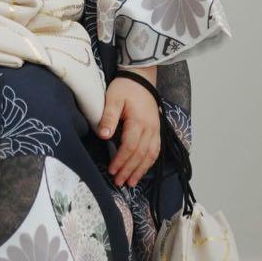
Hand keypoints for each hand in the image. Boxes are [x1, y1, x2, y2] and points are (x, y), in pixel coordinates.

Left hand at [97, 65, 160, 187]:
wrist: (141, 78)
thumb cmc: (125, 88)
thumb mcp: (113, 99)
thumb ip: (108, 117)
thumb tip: (104, 135)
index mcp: (138, 121)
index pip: (130, 146)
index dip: (121, 160)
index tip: (112, 170)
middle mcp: (150, 128)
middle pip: (140, 154)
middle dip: (129, 170)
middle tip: (119, 182)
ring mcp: (156, 129)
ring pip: (151, 155)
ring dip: (141, 170)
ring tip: (131, 182)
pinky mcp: (157, 129)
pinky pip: (156, 150)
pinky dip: (149, 162)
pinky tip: (142, 170)